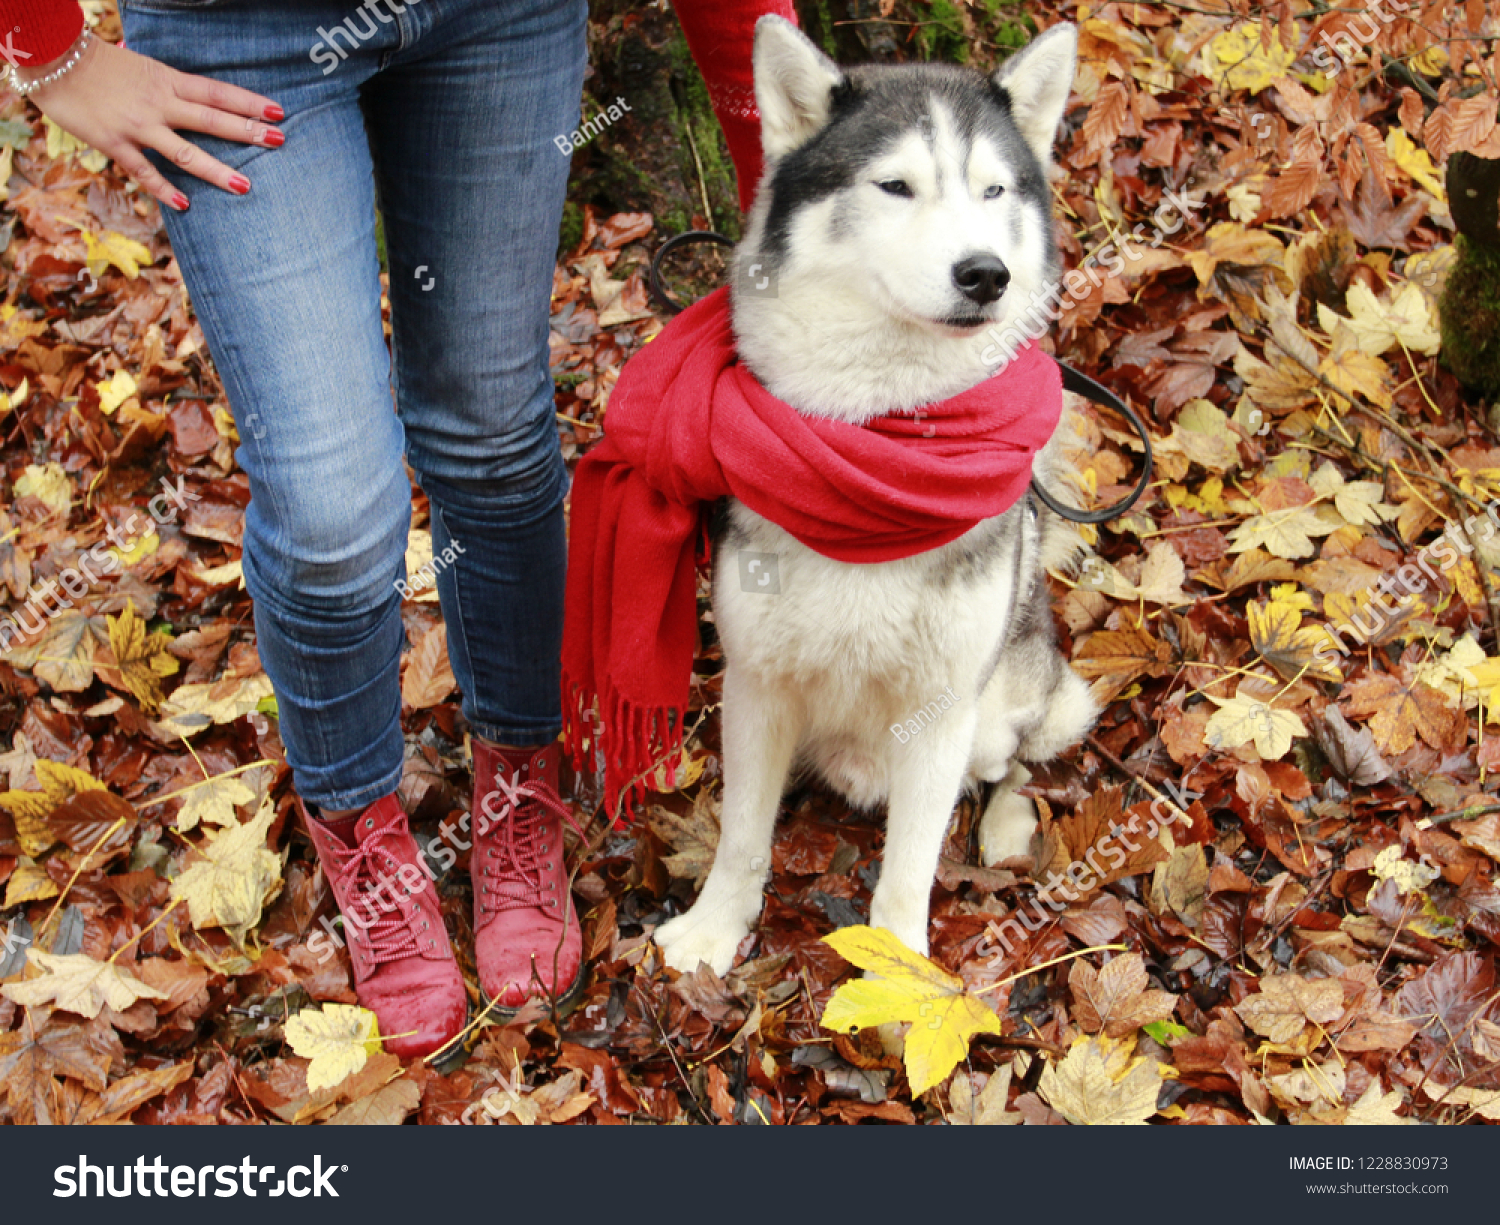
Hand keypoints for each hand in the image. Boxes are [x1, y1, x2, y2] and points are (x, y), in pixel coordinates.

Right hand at [28, 35, 283, 210]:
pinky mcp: (114, 142)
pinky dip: (164, 188)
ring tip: (245, 186)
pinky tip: (185, 204)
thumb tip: (192, 97)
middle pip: (210, 119)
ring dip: (216, 170)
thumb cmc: (97, 63)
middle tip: (280, 141)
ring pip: (184, 151)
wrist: (51, 58)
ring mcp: (137, 125)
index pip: (216, 92)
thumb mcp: (141, 67)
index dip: (248, 101)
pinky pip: (144, 171)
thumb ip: (167, 86)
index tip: (278, 111)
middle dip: (247, 131)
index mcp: (166, 80)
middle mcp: (157, 103)